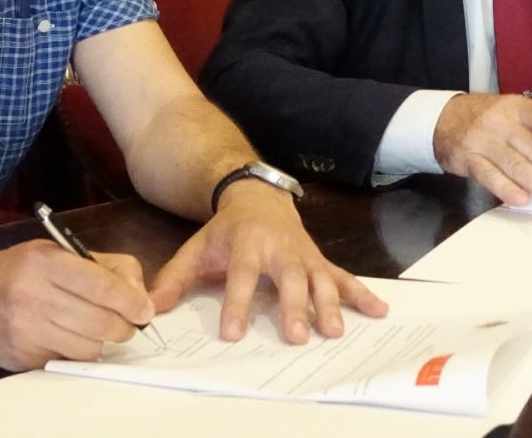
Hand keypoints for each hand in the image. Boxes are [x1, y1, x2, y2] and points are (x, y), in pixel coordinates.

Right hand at [0, 240, 152, 370]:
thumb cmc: (15, 270)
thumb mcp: (55, 252)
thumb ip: (102, 267)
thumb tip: (140, 295)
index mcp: (44, 263)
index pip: (103, 286)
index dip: (132, 301)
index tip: (144, 309)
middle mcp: (33, 297)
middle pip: (102, 322)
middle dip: (125, 326)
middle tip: (129, 323)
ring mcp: (25, 331)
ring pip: (89, 348)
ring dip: (103, 342)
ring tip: (99, 329)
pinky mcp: (21, 358)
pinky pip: (68, 362)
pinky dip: (79, 352)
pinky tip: (72, 338)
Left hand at [149, 184, 387, 345]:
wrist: (258, 196)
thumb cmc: (226, 231)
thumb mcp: (197, 248)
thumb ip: (175, 277)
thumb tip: (152, 306)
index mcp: (247, 243)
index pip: (241, 274)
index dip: (236, 303)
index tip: (233, 333)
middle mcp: (280, 247)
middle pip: (289, 277)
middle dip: (295, 306)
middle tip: (297, 335)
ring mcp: (304, 254)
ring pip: (320, 278)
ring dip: (329, 304)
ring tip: (334, 331)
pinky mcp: (320, 260)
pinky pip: (343, 277)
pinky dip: (362, 293)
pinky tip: (378, 310)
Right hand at [431, 93, 531, 206]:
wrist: (440, 118)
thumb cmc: (487, 119)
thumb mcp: (514, 116)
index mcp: (517, 107)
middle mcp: (501, 121)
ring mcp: (482, 140)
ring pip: (516, 164)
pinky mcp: (467, 158)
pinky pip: (489, 176)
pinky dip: (507, 189)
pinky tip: (524, 200)